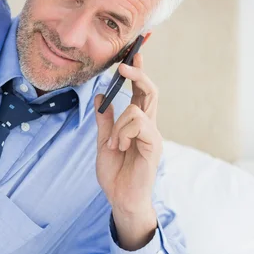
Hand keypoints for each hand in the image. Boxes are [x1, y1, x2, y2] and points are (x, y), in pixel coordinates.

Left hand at [94, 52, 162, 215]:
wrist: (121, 199)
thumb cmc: (115, 174)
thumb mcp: (103, 142)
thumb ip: (104, 121)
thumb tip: (99, 97)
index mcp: (137, 123)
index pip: (140, 92)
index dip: (137, 73)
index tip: (133, 54)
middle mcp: (148, 126)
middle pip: (149, 91)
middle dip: (138, 75)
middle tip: (122, 67)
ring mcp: (152, 135)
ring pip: (138, 108)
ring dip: (118, 124)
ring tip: (113, 145)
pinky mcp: (153, 144)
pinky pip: (138, 123)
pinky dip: (122, 133)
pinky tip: (119, 147)